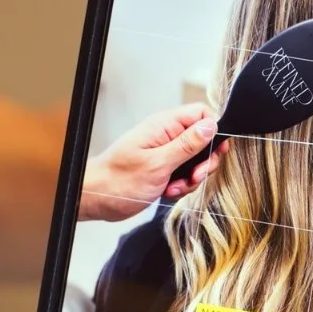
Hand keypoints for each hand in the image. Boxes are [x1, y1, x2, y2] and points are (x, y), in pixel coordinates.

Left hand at [79, 104, 228, 220]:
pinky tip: (167, 192)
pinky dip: (181, 186)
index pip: (201, 114)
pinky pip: (185, 174)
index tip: (215, 152)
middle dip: (203, 163)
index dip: (213, 131)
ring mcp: (165, 152)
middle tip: (193, 177)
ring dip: (191, 179)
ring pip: (195, 161)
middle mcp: (166, 135)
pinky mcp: (163, 168)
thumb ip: (187, 144)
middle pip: (203, 140)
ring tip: (173, 187)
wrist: (97, 197)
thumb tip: (211, 125)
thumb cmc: (118, 180)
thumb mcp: (158, 163)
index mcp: (164, 126)